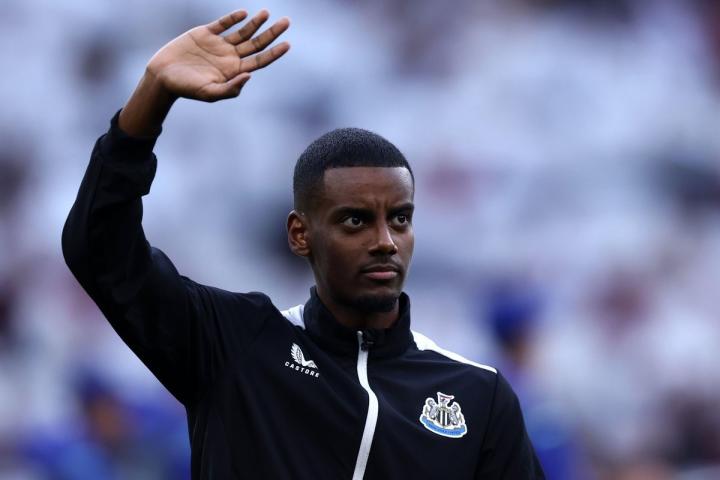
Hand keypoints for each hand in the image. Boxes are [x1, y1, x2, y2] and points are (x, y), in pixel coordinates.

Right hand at [147, 9, 289, 101]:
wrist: (162, 76)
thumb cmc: (186, 89)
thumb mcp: (210, 93)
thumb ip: (231, 88)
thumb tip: (250, 76)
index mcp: (234, 71)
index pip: (260, 60)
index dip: (274, 53)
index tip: (287, 44)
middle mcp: (229, 57)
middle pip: (256, 43)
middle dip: (272, 33)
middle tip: (287, 22)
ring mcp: (218, 45)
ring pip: (243, 32)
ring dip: (255, 23)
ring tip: (267, 13)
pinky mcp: (204, 34)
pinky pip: (222, 24)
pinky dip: (233, 18)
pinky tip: (243, 14)